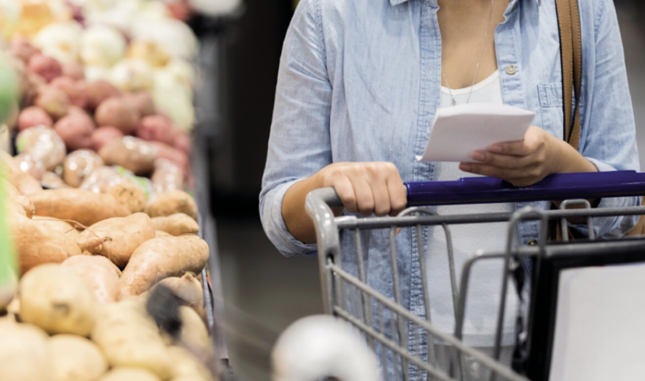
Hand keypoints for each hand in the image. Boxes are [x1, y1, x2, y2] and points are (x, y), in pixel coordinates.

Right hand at [315, 162, 406, 215]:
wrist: (334, 175)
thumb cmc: (361, 185)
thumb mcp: (381, 189)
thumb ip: (394, 205)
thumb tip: (397, 229)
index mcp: (389, 170)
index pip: (399, 203)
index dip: (391, 211)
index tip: (383, 207)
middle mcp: (374, 168)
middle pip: (382, 206)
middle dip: (374, 211)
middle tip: (368, 205)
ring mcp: (356, 170)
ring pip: (366, 204)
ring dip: (361, 210)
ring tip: (358, 203)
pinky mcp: (339, 176)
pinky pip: (350, 200)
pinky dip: (350, 206)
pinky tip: (349, 202)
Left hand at [458, 126, 595, 186]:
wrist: (556, 157)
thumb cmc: (537, 140)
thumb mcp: (530, 131)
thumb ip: (514, 132)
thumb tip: (486, 127)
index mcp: (538, 143)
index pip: (523, 147)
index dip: (507, 148)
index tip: (491, 146)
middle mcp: (536, 160)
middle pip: (510, 163)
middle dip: (489, 159)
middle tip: (473, 154)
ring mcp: (531, 174)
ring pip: (505, 173)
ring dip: (483, 169)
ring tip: (467, 164)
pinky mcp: (524, 182)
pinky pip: (504, 178)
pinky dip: (488, 174)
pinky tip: (476, 169)